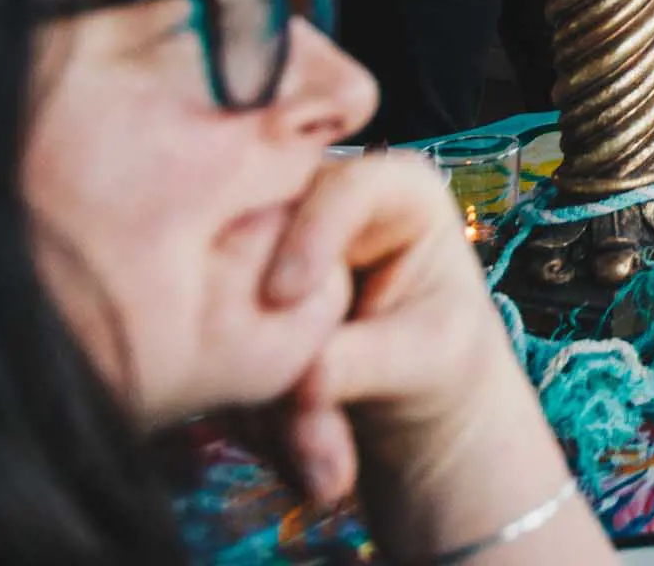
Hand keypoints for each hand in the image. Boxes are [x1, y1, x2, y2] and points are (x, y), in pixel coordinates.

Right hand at [259, 154, 599, 561]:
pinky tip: (300, 459)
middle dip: (275, 340)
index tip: (284, 297)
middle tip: (308, 415)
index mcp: (393, 191)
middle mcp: (319, 207)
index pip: (344, 189)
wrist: (412, 408)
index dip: (310, 234)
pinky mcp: (225, 312)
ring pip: (227, 309)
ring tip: (325, 465)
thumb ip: (369, 356)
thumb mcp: (430, 358)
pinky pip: (210, 357)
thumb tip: (306, 377)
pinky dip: (249, 415)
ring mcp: (262, 257)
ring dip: (265, 396)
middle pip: (265, 243)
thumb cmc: (443, 361)